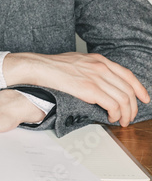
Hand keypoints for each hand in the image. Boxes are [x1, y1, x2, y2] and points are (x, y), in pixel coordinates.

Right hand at [4, 52, 149, 125]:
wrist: (38, 67)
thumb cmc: (52, 66)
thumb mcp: (77, 60)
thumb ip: (92, 68)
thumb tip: (99, 81)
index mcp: (99, 60)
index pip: (128, 75)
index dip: (139, 89)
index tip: (143, 98)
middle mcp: (101, 67)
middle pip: (128, 89)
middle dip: (133, 107)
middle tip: (130, 117)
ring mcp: (97, 78)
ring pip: (123, 99)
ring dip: (126, 114)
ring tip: (122, 121)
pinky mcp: (90, 89)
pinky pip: (113, 105)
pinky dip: (115, 114)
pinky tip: (110, 118)